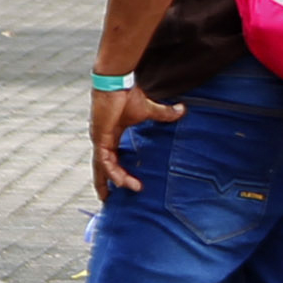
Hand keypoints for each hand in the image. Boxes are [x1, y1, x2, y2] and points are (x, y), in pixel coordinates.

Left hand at [90, 81, 184, 199]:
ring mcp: (99, 139)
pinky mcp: (100, 137)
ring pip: (103, 167)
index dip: (111, 171)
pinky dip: (112, 172)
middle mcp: (102, 140)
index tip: (119, 183)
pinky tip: (121, 181)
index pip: (108, 158)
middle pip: (100, 167)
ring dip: (115, 180)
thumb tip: (182, 110)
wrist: (116, 82)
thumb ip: (164, 114)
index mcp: (110, 135)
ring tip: (131, 190)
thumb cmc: (128, 94)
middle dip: (103, 183)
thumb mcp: (148, 109)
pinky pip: (105, 160)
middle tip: (106, 200)